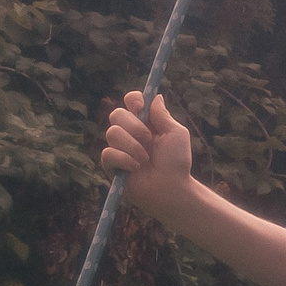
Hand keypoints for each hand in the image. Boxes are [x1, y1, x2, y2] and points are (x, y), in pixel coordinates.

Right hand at [101, 91, 195, 215]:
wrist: (171, 189)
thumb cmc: (177, 163)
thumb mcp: (176, 134)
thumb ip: (163, 116)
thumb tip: (155, 96)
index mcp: (146, 123)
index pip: (131, 101)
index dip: (133, 100)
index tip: (140, 106)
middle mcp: (130, 133)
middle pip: (117, 114)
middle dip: (134, 126)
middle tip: (149, 140)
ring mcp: (119, 148)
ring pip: (112, 133)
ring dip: (133, 146)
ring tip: (146, 160)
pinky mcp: (110, 164)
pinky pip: (108, 153)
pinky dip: (125, 160)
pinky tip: (136, 168)